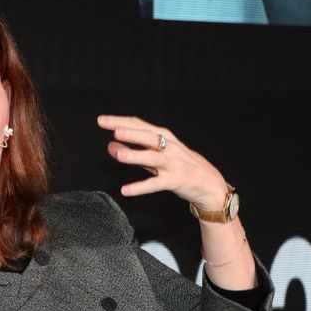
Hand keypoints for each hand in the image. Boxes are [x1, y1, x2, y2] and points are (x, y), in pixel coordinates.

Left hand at [97, 115, 228, 210]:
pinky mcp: (175, 181)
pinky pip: (155, 184)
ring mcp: (173, 164)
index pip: (139, 125)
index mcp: (164, 137)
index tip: (101, 120)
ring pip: (153, 157)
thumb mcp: (155, 156)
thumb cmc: (179, 166)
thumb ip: (133, 150)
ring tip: (118, 155)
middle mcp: (169, 147)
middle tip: (111, 129)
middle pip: (147, 136)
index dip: (120, 121)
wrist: (209, 183)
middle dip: (129, 132)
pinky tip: (125, 190)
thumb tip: (109, 145)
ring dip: (135, 155)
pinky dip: (140, 187)